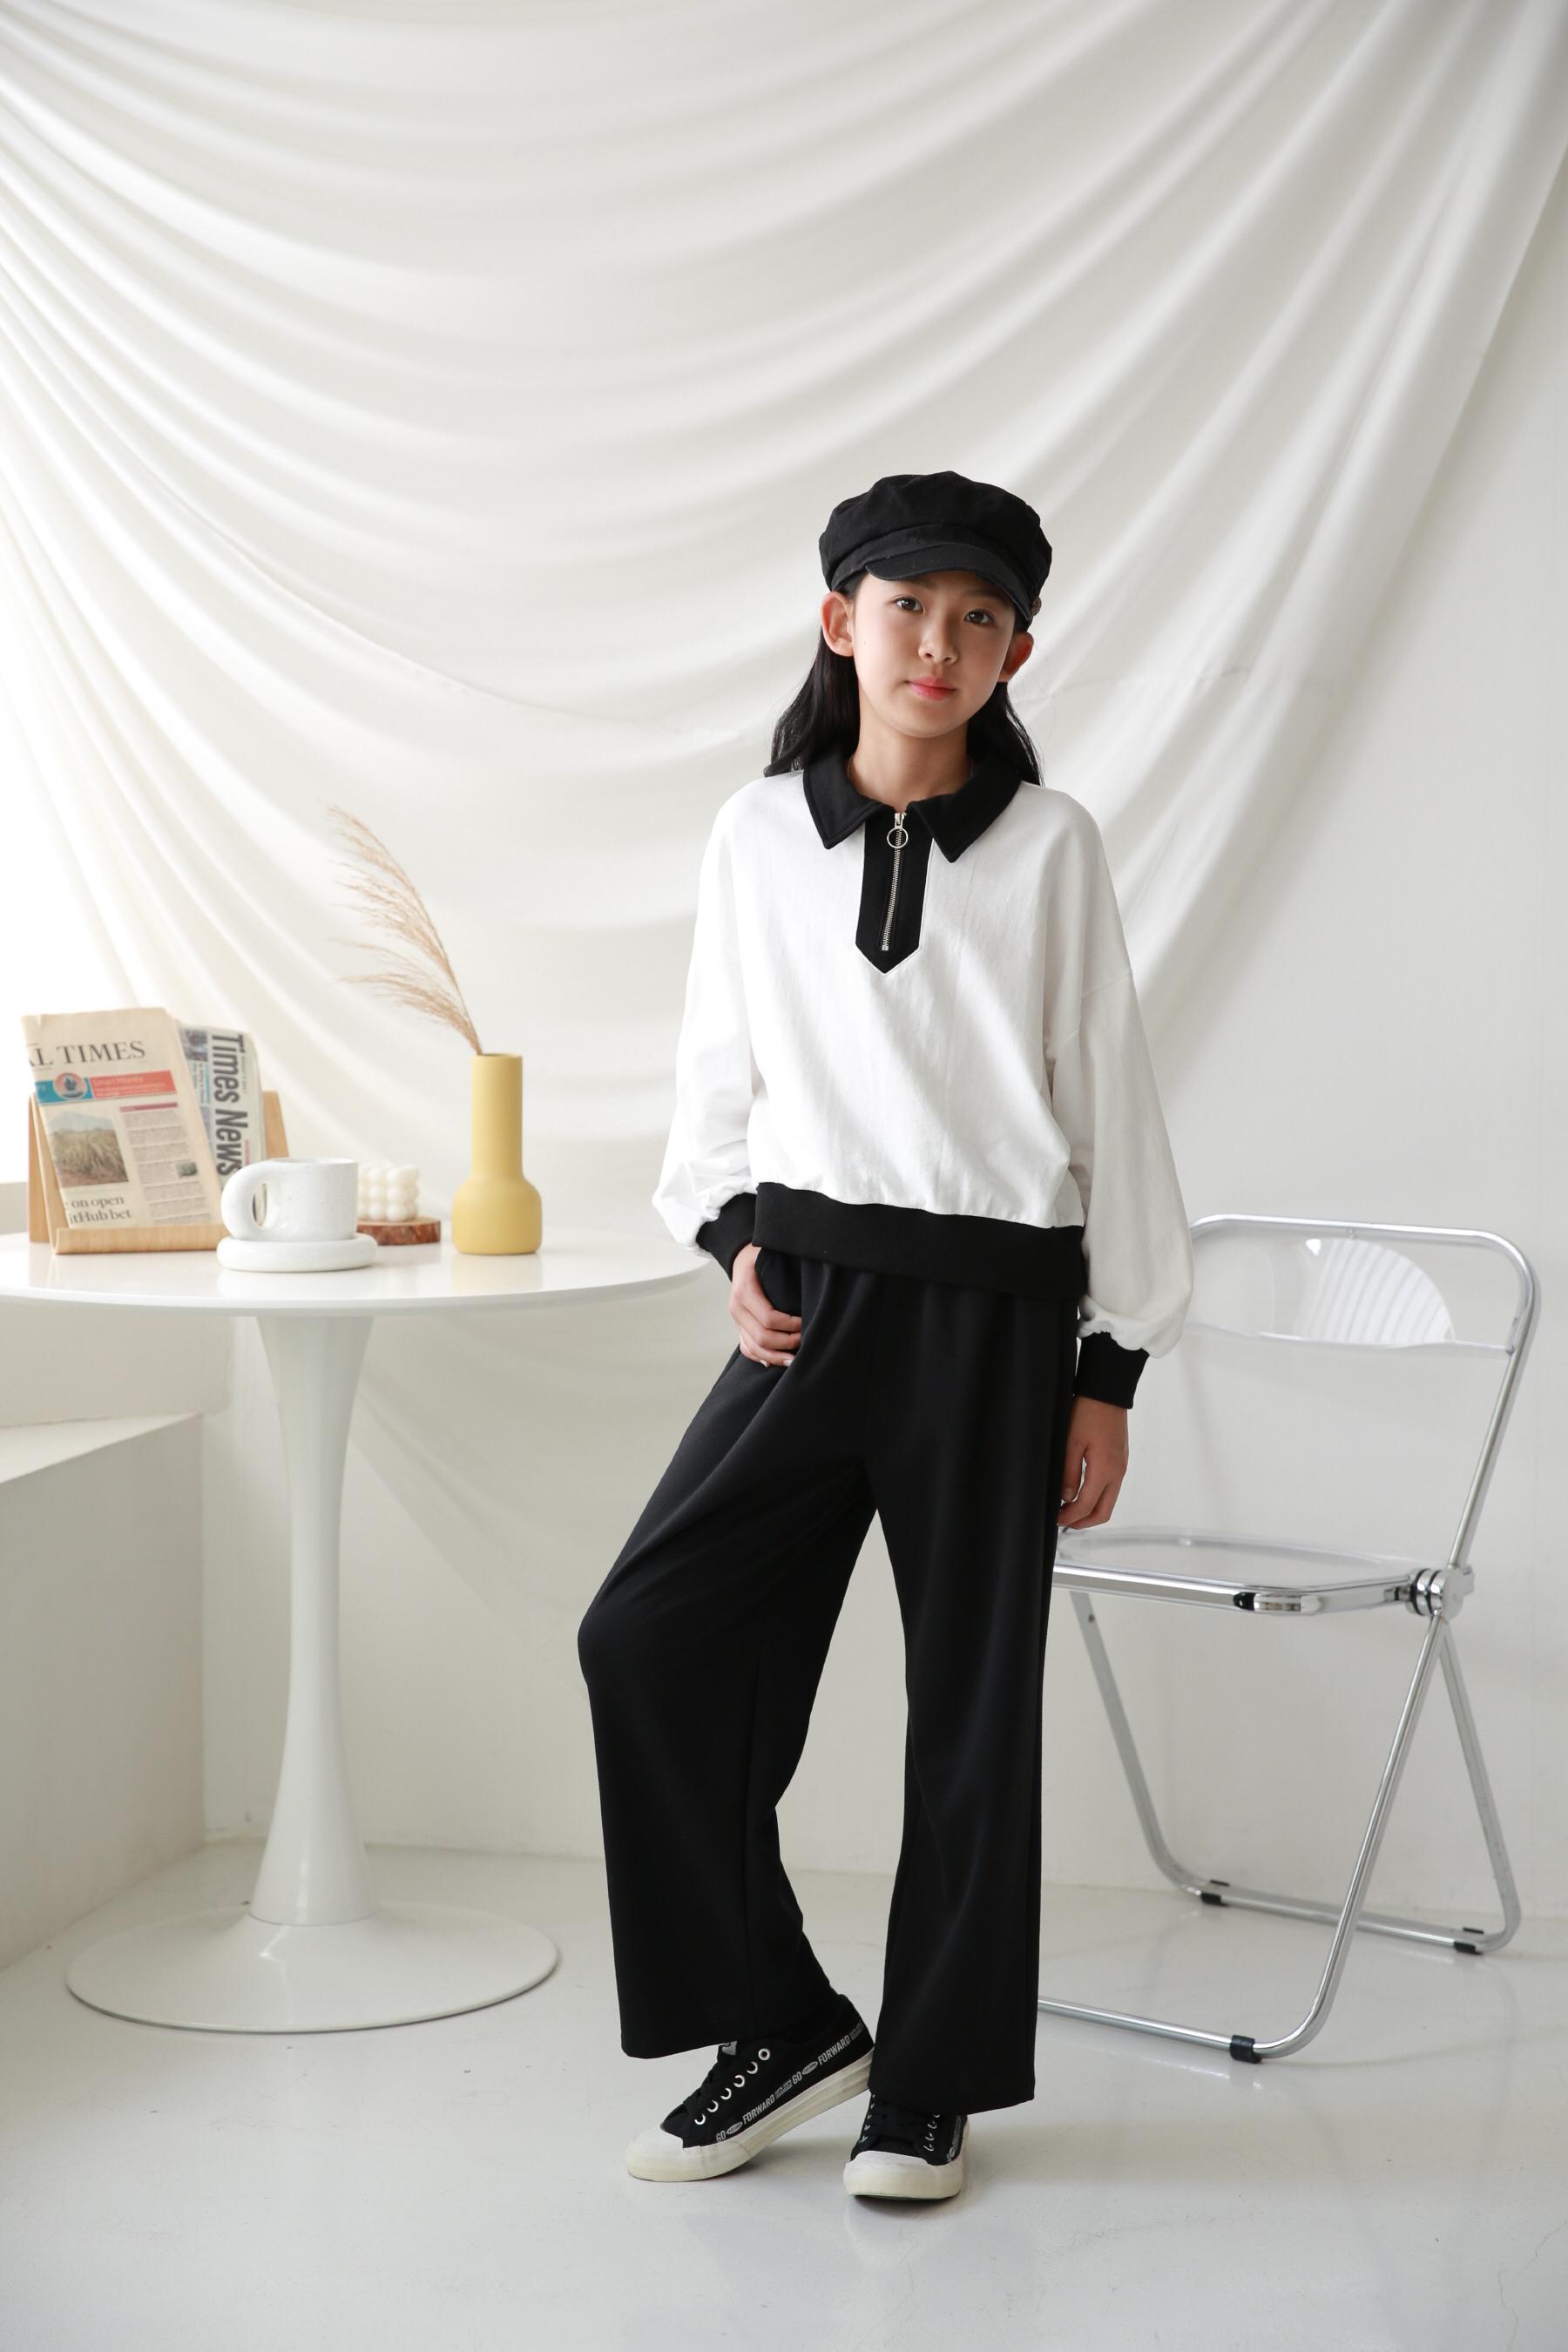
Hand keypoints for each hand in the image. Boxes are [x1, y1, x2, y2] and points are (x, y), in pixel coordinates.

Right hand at [730, 1241, 801, 1366]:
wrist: (741, 1256)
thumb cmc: (761, 1255)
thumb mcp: (771, 1255)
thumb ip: (786, 1271)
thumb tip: (812, 1287)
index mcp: (744, 1290)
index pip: (769, 1318)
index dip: (791, 1325)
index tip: (807, 1322)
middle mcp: (736, 1308)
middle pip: (762, 1337)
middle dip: (786, 1342)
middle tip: (806, 1340)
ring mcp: (736, 1320)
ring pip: (753, 1348)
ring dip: (775, 1356)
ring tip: (795, 1360)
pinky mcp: (739, 1327)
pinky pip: (747, 1349)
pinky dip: (761, 1358)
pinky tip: (776, 1362)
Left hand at [1057, 1395, 1128, 1528]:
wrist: (1107, 1392)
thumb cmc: (1088, 1412)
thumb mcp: (1071, 1443)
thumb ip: (1069, 1473)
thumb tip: (1066, 1497)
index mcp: (1105, 1470)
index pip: (1087, 1506)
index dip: (1069, 1517)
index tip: (1055, 1518)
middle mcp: (1117, 1472)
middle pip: (1104, 1512)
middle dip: (1083, 1522)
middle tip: (1063, 1521)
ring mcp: (1121, 1467)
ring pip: (1109, 1501)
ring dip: (1090, 1510)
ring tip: (1070, 1508)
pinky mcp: (1121, 1460)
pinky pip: (1112, 1488)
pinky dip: (1097, 1497)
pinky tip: (1082, 1491)